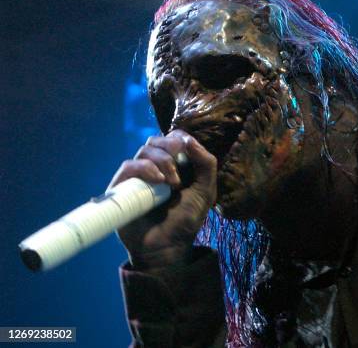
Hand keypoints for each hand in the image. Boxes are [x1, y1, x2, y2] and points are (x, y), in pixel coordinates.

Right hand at [108, 130, 216, 269]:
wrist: (167, 247)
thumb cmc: (186, 220)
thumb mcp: (206, 191)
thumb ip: (206, 164)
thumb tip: (190, 140)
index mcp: (176, 165)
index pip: (174, 139)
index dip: (180, 139)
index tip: (187, 149)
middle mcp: (155, 167)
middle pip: (157, 140)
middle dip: (171, 147)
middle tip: (180, 165)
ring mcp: (139, 177)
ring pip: (144, 150)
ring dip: (162, 160)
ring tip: (172, 182)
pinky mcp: (123, 187)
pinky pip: (129, 166)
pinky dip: (145, 168)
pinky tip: (158, 180)